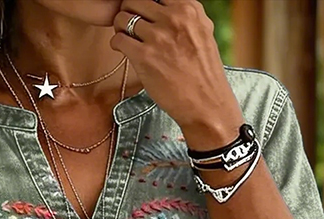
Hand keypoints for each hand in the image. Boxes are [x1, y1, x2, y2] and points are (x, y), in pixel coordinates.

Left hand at [110, 0, 244, 147]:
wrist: (206, 103)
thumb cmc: (204, 73)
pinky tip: (123, 50)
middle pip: (135, 0)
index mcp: (189, 8)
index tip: (143, 14)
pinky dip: (117, 43)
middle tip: (130, 25)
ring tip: (126, 39)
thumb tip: (166, 5)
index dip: (145, 4)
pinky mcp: (145, 57)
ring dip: (120, 28)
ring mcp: (159, 37)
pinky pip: (119, 39)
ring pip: (123, 18)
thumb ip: (186, 16)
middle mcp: (174, 18)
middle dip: (129, 11)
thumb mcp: (203, 33)